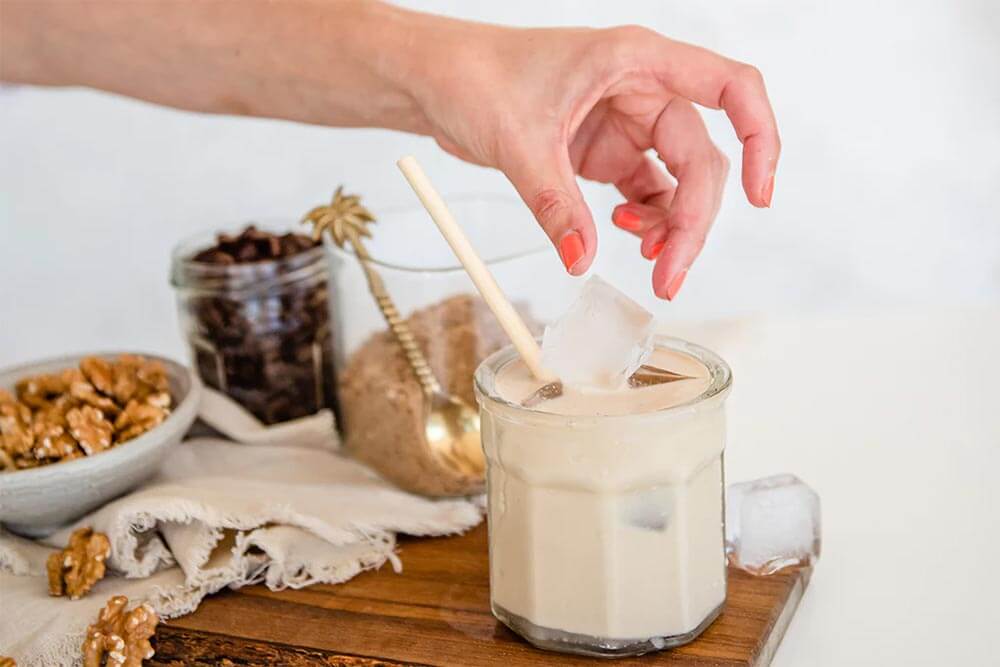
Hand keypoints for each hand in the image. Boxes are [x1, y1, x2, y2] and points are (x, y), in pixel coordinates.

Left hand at [415, 25, 779, 298]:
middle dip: (693, 221)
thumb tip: (583, 260)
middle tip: (668, 275)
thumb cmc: (477, 77)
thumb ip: (554, 202)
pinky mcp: (609, 153)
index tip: (759, 193)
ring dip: (672, 227)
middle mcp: (644, 90)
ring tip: (648, 259)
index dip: (759, 137)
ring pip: (679, 182)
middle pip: (703, 159)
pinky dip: (644, 220)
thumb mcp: (518, 141)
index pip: (731, 86)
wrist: (441, 83)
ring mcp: (629, 124)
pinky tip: (618, 231)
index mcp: (636, 61)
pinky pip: (648, 193)